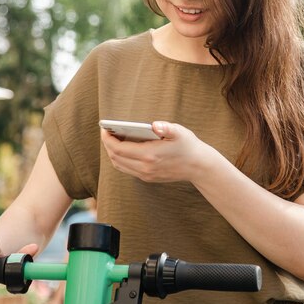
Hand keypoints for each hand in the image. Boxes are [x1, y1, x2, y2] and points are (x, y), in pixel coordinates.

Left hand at [100, 121, 214, 183]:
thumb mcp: (179, 132)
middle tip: (106, 132)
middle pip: (116, 158)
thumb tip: (155, 125)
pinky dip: (120, 159)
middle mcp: (145, 168)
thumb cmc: (188, 146)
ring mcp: (146, 175)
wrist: (199, 166)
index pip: (119, 149)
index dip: (108, 139)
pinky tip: (122, 149)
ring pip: (120, 166)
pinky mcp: (148, 178)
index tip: (104, 128)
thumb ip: (166, 127)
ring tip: (112, 139)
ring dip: (112, 153)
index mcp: (150, 155)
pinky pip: (127, 169)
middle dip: (108, 145)